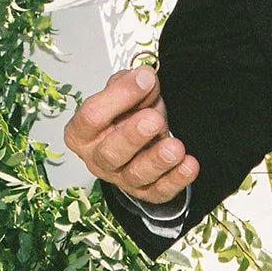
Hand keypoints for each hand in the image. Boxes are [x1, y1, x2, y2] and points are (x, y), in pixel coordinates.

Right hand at [64, 66, 198, 203]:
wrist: (144, 138)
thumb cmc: (127, 115)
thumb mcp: (125, 94)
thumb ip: (131, 84)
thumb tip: (145, 78)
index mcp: (82, 133)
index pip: (92, 117)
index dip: (117, 98)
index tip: (144, 80)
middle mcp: (98, 159)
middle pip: (110, 153)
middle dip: (132, 136)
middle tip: (153, 119)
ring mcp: (121, 178)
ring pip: (135, 175)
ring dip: (157, 160)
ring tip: (175, 147)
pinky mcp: (145, 192)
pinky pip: (159, 191)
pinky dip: (176, 179)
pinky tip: (189, 165)